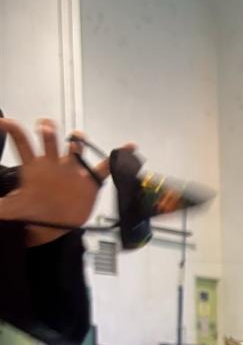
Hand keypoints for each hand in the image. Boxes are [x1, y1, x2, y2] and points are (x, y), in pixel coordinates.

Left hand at [0, 119, 131, 245]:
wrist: (56, 224)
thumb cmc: (34, 214)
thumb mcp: (12, 208)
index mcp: (35, 166)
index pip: (22, 141)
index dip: (13, 128)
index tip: (4, 121)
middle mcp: (54, 162)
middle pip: (50, 138)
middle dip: (48, 130)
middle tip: (46, 127)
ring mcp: (72, 170)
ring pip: (75, 147)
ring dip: (76, 139)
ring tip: (77, 136)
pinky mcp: (89, 181)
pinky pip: (105, 167)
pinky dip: (118, 156)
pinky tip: (128, 146)